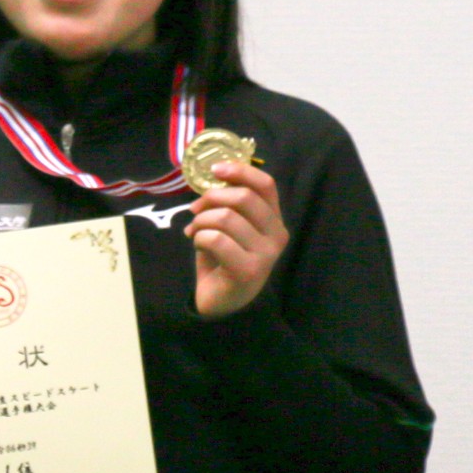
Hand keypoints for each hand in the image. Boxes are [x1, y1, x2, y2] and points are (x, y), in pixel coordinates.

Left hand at [186, 159, 287, 317]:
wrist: (223, 302)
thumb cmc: (224, 259)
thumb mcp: (230, 226)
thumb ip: (229, 203)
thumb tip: (212, 177)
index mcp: (274, 220)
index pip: (265, 185)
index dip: (240, 171)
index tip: (214, 169)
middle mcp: (277, 236)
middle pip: (244, 198)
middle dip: (211, 198)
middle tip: (195, 209)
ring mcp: (266, 255)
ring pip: (226, 217)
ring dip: (201, 221)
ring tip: (195, 231)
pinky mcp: (248, 270)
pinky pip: (216, 239)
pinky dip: (199, 237)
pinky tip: (198, 244)